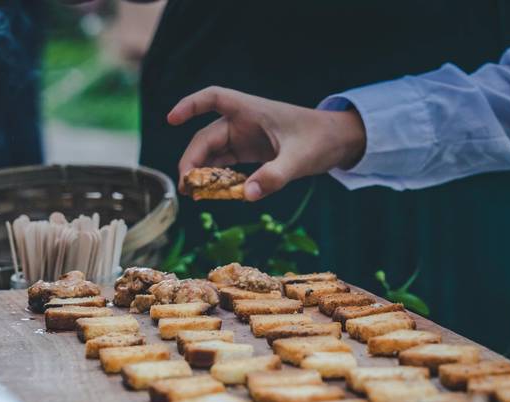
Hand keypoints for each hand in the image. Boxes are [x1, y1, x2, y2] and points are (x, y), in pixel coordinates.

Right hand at [167, 87, 365, 200]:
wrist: (338, 142)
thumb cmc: (320, 140)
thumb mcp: (300, 159)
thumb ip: (275, 176)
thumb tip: (247, 195)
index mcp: (251, 110)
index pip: (213, 98)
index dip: (190, 105)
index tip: (170, 119)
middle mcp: (243, 122)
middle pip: (206, 137)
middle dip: (192, 160)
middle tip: (185, 187)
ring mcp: (245, 137)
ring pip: (212, 153)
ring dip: (200, 172)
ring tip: (191, 194)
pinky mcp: (250, 152)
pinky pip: (225, 164)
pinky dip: (216, 178)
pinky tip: (210, 194)